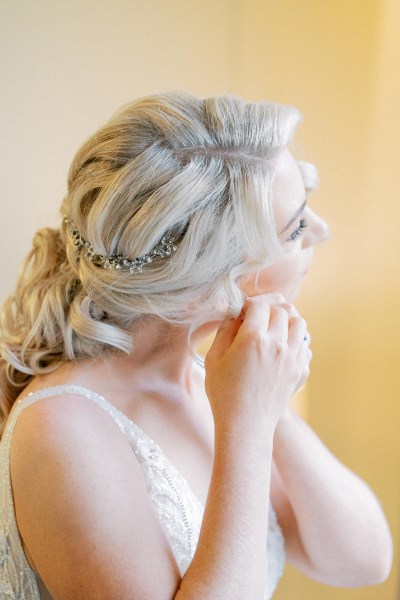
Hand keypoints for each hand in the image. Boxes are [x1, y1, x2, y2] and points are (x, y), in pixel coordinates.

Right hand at [205, 294, 311, 436]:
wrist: (245, 425)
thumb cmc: (224, 393)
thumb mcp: (214, 358)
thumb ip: (225, 330)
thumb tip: (235, 313)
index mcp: (253, 338)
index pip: (259, 305)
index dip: (249, 304)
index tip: (242, 312)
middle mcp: (277, 344)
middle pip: (281, 310)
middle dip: (268, 309)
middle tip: (256, 318)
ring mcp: (293, 358)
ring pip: (299, 323)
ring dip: (286, 321)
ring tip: (273, 329)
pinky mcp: (300, 370)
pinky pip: (305, 344)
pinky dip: (295, 340)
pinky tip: (281, 348)